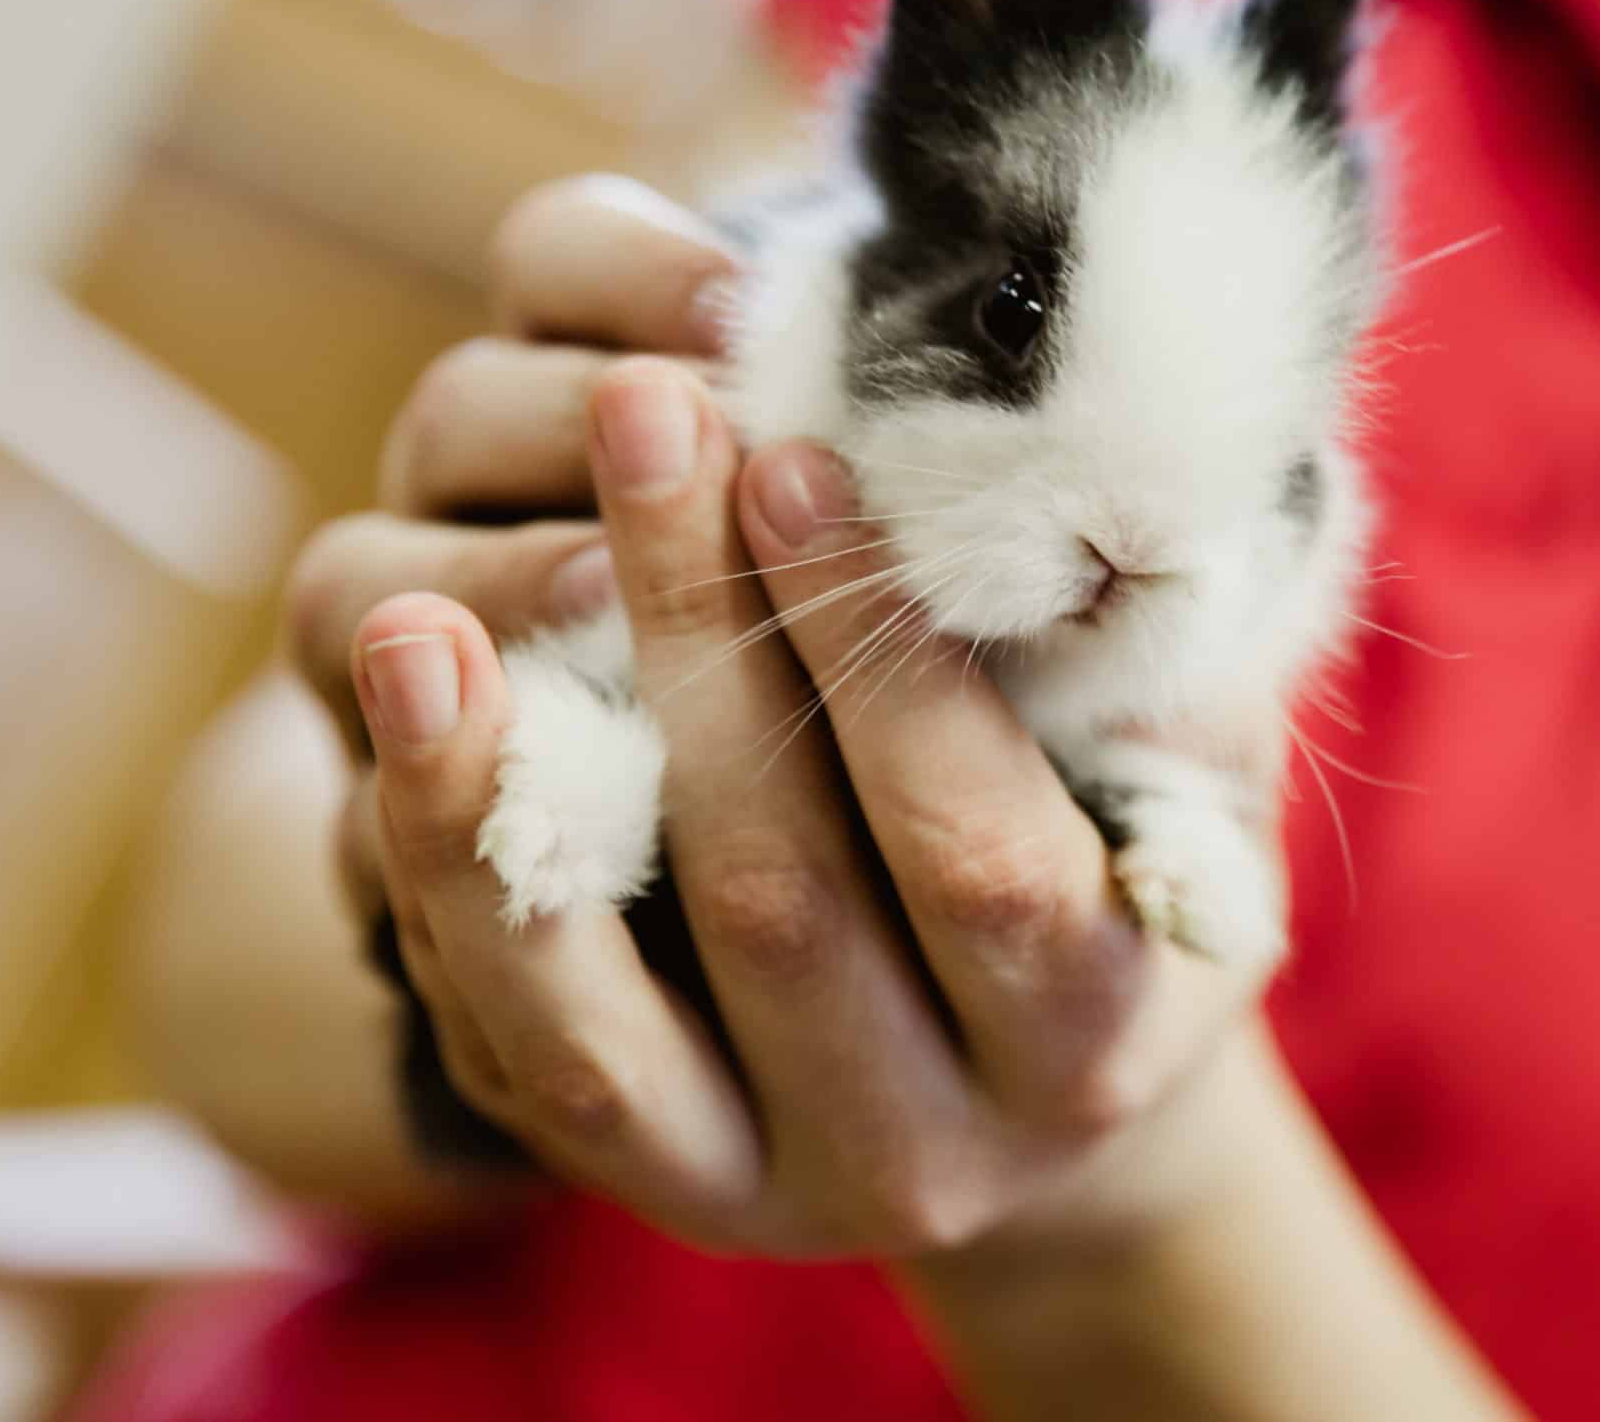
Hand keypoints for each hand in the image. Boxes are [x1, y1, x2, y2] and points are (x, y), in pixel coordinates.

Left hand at [286, 175, 1278, 1256]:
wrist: (1034, 1068)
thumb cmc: (1128, 848)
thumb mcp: (1193, 762)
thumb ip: (1138, 653)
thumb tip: (1048, 469)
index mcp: (1087, 1049)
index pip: (977, 862)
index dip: (881, 668)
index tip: (794, 457)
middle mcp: (919, 1150)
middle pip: (777, 909)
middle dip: (698, 645)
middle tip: (640, 416)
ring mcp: (753, 1184)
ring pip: (588, 1031)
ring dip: (486, 812)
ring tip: (414, 620)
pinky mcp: (622, 1171)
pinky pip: (499, 1043)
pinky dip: (439, 882)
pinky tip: (407, 719)